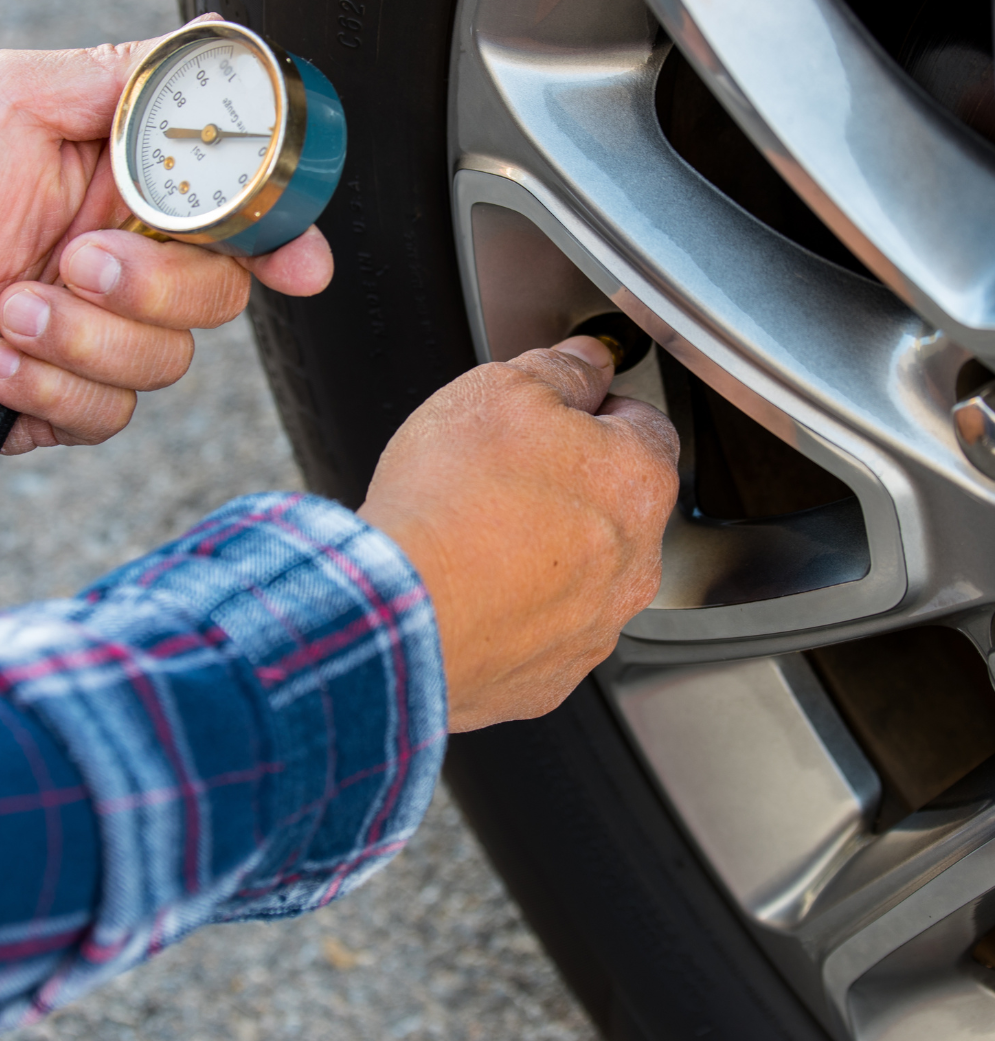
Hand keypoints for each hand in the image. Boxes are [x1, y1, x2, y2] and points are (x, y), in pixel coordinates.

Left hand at [0, 15, 332, 452]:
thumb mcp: (16, 97)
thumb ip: (124, 76)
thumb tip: (216, 39)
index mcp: (131, 197)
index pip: (236, 222)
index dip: (281, 241)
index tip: (299, 263)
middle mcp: (127, 270)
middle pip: (219, 298)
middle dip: (155, 287)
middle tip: (80, 260)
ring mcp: (98, 339)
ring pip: (167, 362)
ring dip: (82, 336)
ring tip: (8, 305)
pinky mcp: (63, 404)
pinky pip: (107, 416)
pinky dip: (44, 386)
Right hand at [358, 336, 678, 730]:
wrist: (397, 611)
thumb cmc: (452, 501)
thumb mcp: (503, 390)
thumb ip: (560, 370)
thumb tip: (587, 361)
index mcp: (638, 482)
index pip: (643, 427)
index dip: (594, 411)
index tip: (554, 414)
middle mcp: (635, 564)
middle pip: (613, 507)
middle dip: (567, 488)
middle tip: (501, 475)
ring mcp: (593, 629)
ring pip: (581, 576)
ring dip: (542, 555)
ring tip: (474, 538)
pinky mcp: (548, 679)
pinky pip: (540, 634)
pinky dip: (512, 614)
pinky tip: (468, 592)